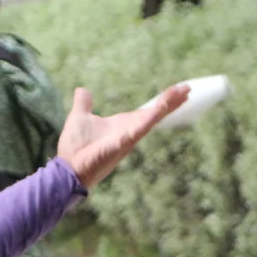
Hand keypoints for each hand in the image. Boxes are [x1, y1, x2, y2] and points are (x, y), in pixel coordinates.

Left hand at [56, 83, 190, 188]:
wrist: (68, 167)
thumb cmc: (74, 147)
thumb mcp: (80, 117)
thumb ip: (84, 104)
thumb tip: (83, 90)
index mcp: (123, 124)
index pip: (148, 111)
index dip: (163, 101)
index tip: (179, 90)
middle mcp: (130, 131)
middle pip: (156, 113)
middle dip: (172, 101)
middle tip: (189, 89)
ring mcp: (129, 137)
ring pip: (153, 118)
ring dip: (167, 105)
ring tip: (183, 93)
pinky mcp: (123, 143)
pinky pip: (141, 127)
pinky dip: (152, 117)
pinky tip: (162, 107)